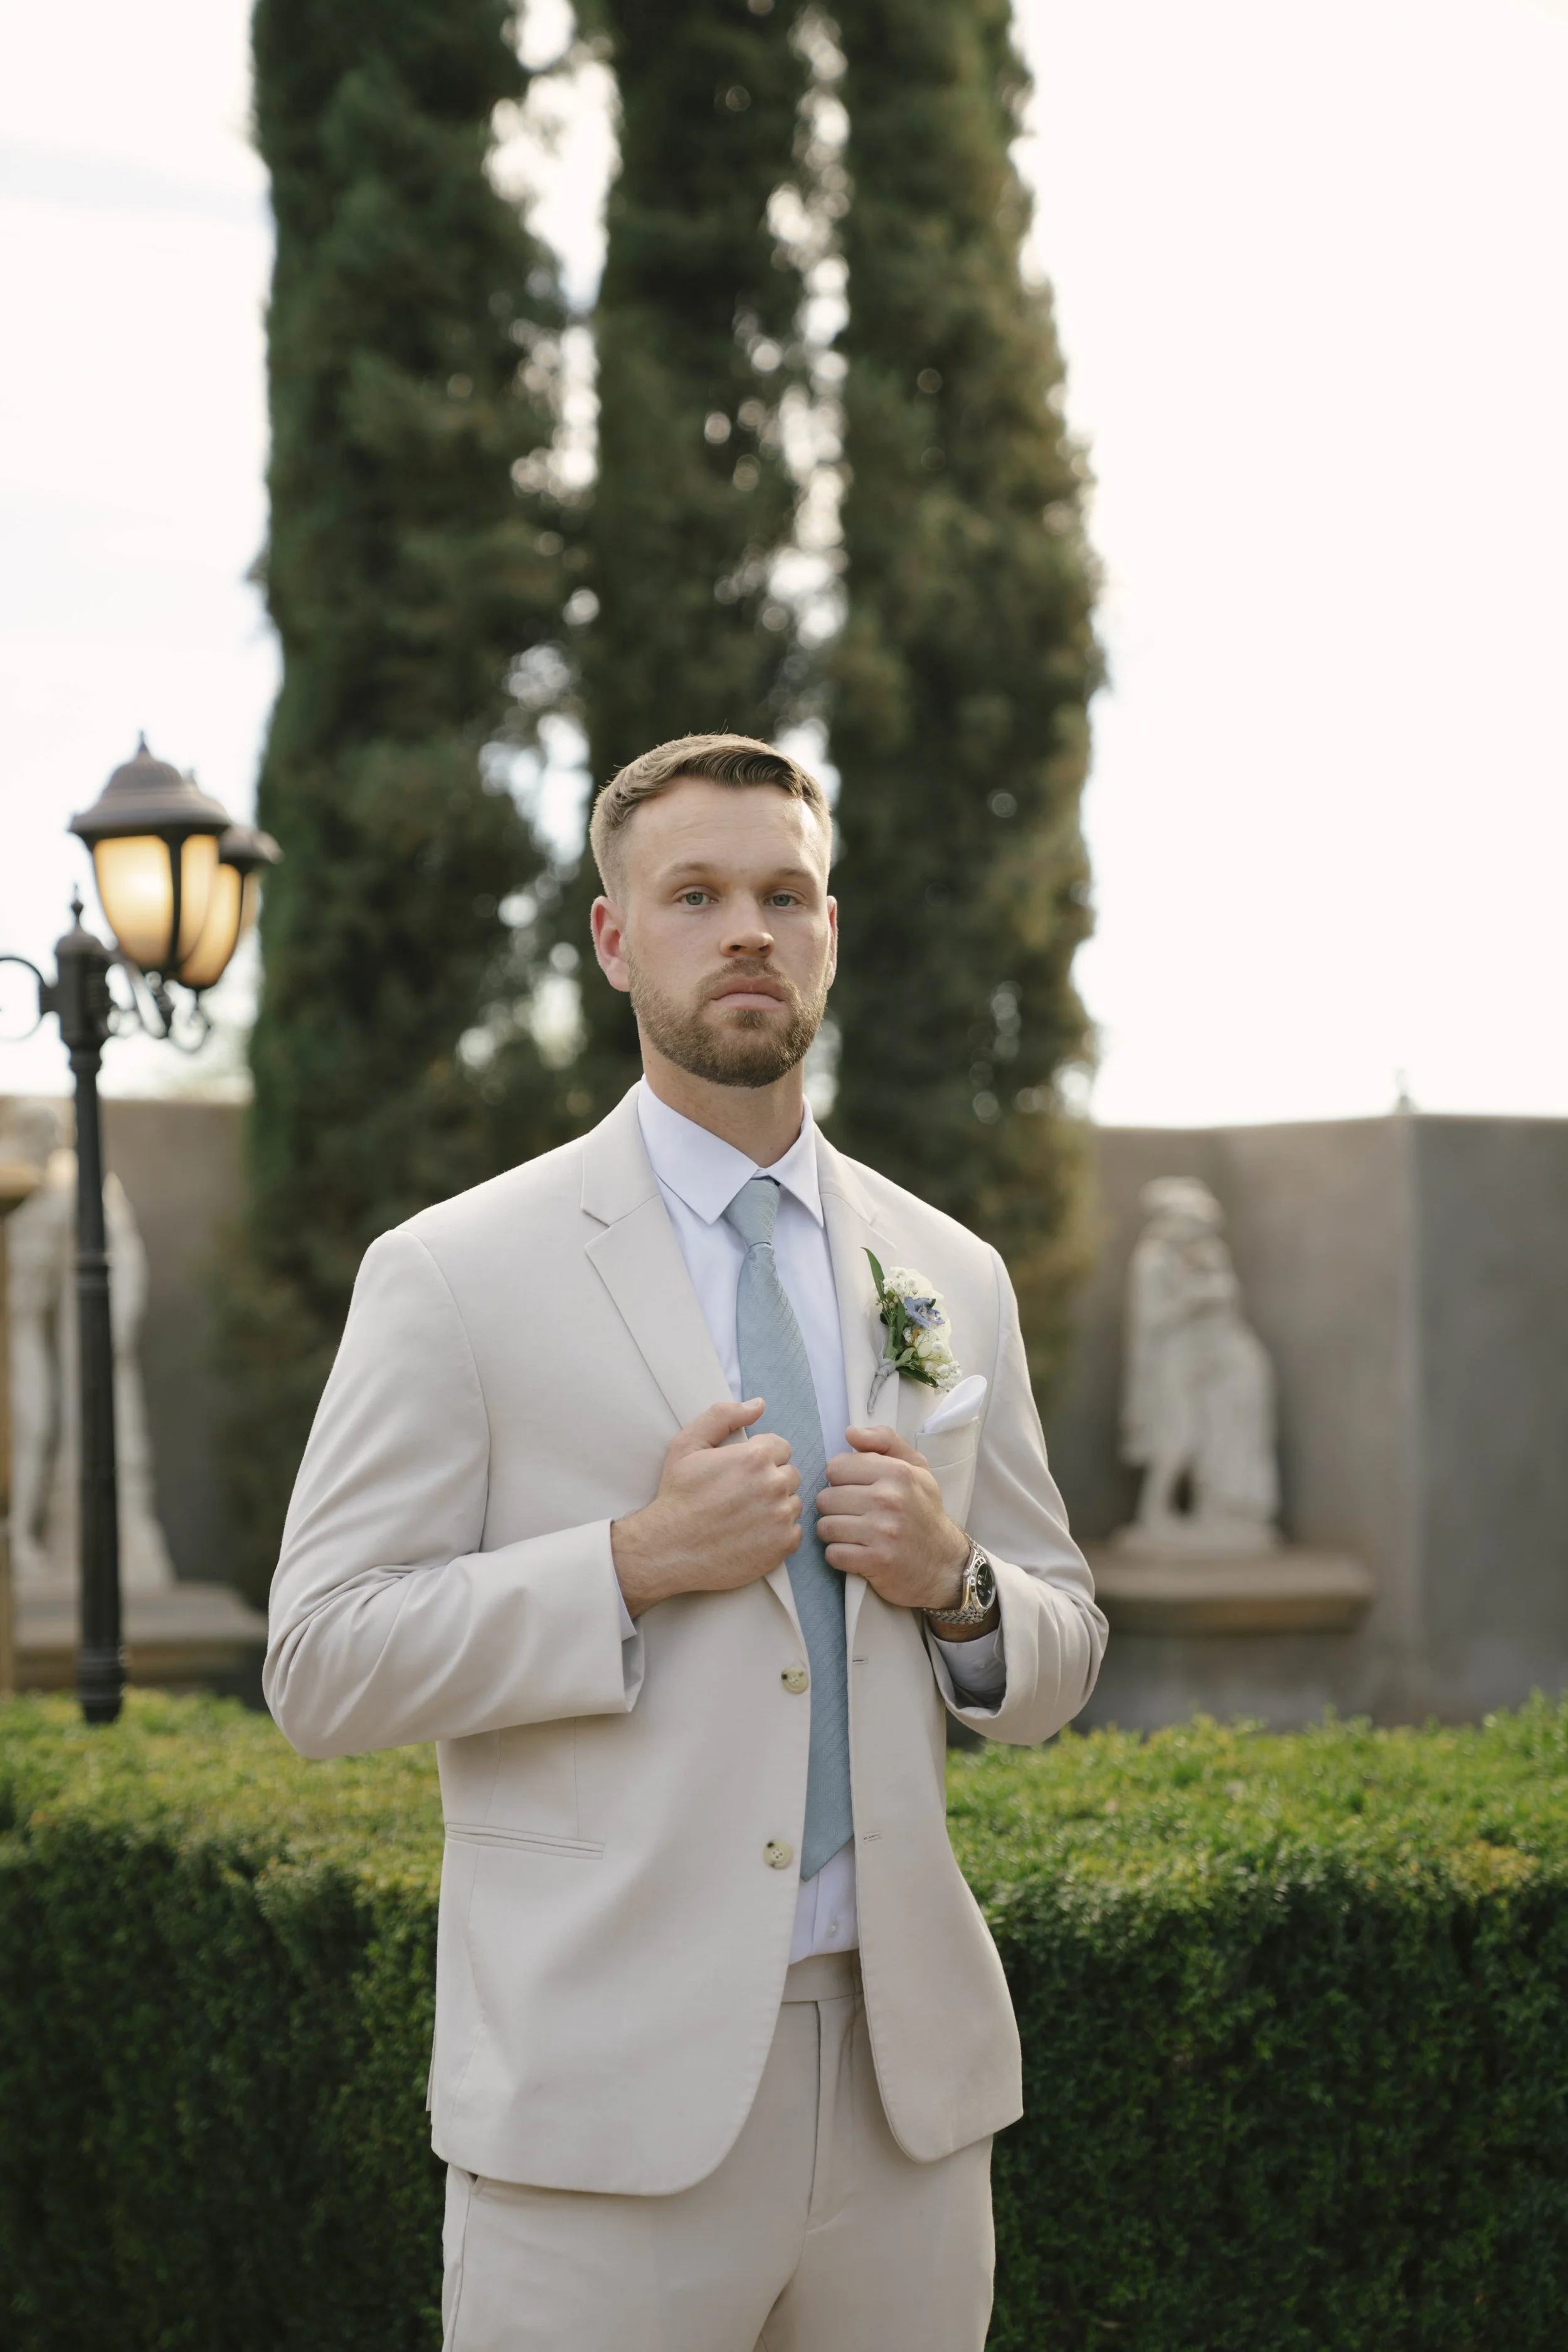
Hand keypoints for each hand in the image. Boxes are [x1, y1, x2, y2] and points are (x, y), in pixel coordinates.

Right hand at [612, 1399, 800, 1617]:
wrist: (668, 1549)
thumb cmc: (678, 1496)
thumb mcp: (687, 1445)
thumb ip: (723, 1416)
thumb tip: (758, 1405)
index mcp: (756, 1457)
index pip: (781, 1448)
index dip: (760, 1458)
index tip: (741, 1472)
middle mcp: (774, 1485)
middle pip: (789, 1475)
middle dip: (770, 1481)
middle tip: (741, 1496)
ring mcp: (782, 1517)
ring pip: (793, 1503)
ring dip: (776, 1507)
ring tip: (745, 1517)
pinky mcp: (784, 1545)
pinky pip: (794, 1532)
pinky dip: (778, 1534)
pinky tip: (752, 1536)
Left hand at [816, 1425, 978, 1621]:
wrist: (943, 1564)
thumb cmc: (924, 1512)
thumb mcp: (916, 1468)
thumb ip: (885, 1441)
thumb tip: (850, 1432)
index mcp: (897, 1472)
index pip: (836, 1467)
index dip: (842, 1480)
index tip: (857, 1490)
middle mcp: (889, 1499)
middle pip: (825, 1498)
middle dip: (836, 1508)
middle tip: (855, 1515)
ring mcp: (882, 1532)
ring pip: (825, 1526)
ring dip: (835, 1533)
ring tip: (854, 1533)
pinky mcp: (875, 1561)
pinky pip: (833, 1553)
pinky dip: (840, 1555)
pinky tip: (856, 1552)